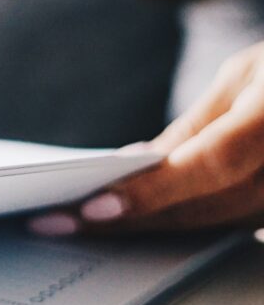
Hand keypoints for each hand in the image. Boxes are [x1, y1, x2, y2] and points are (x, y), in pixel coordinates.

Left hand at [29, 42, 263, 236]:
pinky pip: (240, 228)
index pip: (211, 164)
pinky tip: (140, 225)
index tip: (93, 209)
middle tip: (59, 224)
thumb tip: (139, 164)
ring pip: (219, 226)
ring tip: (82, 227)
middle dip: (130, 219)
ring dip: (151, 230)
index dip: (152, 191)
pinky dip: (188, 226)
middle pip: (207, 207)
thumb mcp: (248, 74)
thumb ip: (197, 126)